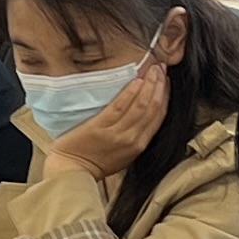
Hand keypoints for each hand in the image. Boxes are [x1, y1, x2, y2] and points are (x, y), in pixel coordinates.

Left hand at [46, 52, 169, 180]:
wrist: (72, 171)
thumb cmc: (95, 162)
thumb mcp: (123, 154)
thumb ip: (134, 136)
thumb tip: (142, 113)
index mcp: (140, 145)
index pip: (159, 116)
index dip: (165, 95)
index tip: (166, 80)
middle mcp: (132, 140)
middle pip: (153, 108)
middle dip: (160, 86)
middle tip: (162, 68)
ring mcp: (117, 134)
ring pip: (140, 106)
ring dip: (149, 85)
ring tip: (153, 69)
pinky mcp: (100, 128)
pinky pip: (120, 107)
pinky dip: (130, 93)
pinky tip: (137, 81)